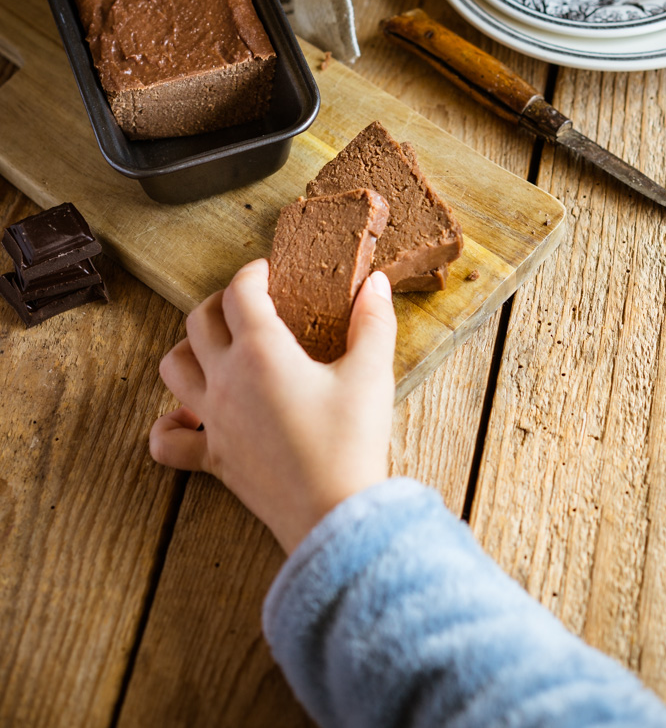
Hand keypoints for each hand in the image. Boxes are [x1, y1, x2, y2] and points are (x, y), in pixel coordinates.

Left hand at [149, 258, 397, 554]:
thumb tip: (375, 283)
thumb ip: (373, 322)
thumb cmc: (352, 443)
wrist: (335, 514)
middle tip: (249, 303)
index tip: (269, 272)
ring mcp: (214, 420)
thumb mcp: (371, 374)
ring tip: (217, 347)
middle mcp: (227, 380)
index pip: (241, 293)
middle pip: (199, 321)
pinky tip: (190, 415)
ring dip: (188, 348)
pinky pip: (167, 439)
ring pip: (173, 368)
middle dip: (221, 302)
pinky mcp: (213, 457)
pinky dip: (169, 423)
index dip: (253, 273)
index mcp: (262, 352)